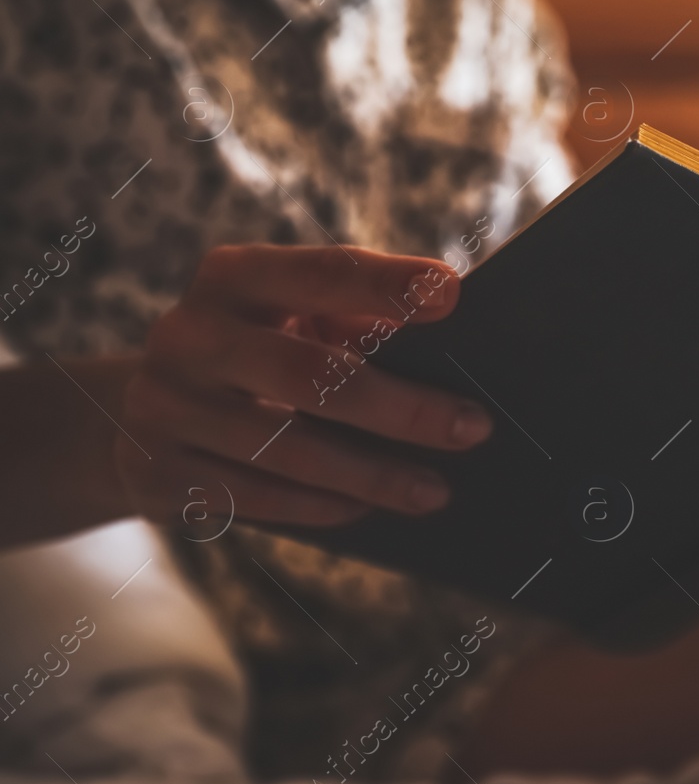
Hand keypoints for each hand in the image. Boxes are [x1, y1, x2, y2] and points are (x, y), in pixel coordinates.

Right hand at [114, 245, 491, 526]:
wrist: (140, 408)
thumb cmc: (258, 349)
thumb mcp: (291, 318)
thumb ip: (356, 321)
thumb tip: (451, 350)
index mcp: (234, 277)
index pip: (320, 274)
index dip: (385, 284)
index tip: (451, 295)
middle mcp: (189, 334)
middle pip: (311, 375)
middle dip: (402, 406)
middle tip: (472, 427)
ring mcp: (163, 405)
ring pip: (288, 450)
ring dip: (373, 475)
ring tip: (435, 490)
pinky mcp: (155, 471)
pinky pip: (255, 496)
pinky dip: (320, 505)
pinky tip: (367, 509)